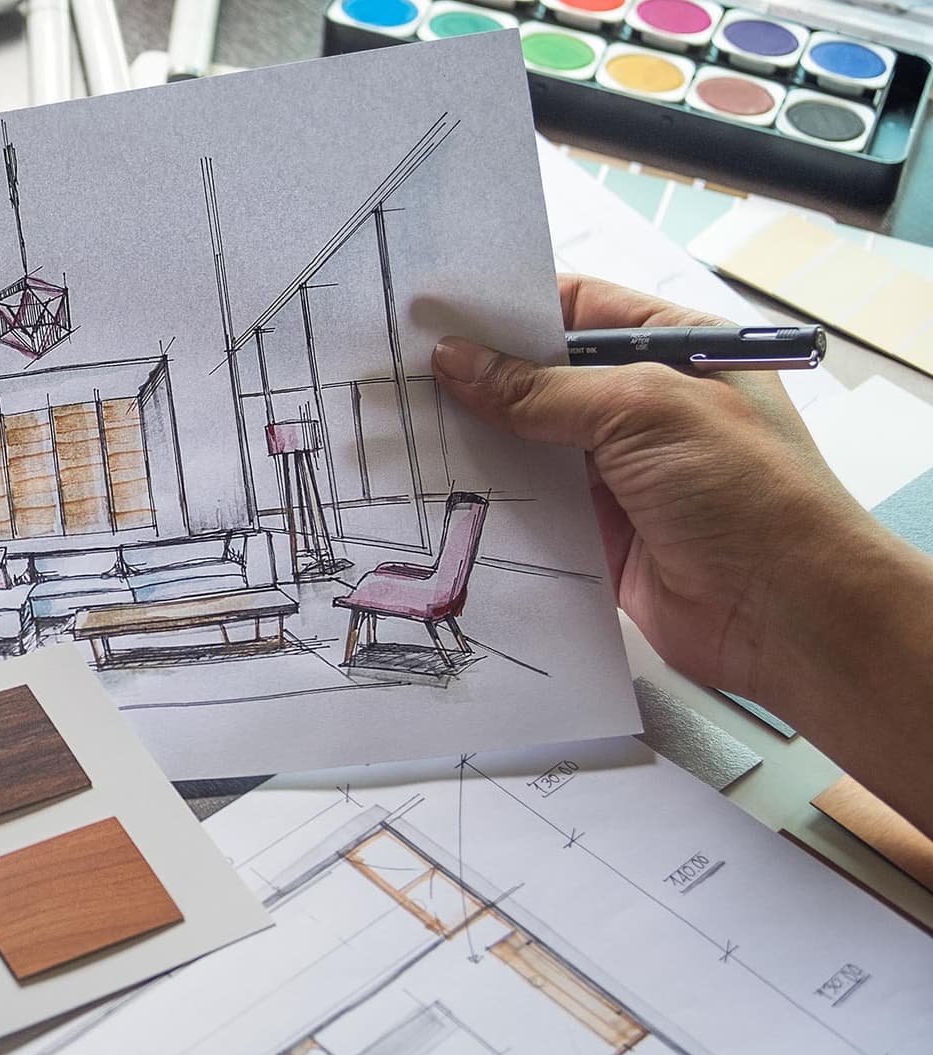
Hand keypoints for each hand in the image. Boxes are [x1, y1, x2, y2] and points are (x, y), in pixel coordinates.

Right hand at [431, 274, 867, 704]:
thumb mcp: (644, 411)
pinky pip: (530, 510)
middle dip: (475, 377)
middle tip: (396, 371)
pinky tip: (433, 493)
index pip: (575, 308)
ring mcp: (620, 473)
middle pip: (541, 378)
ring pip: (526, 445)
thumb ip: (543, 389)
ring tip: (397, 427)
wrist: (789, 615)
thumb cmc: (748, 493)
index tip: (433, 314)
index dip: (505, 309)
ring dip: (472, 442)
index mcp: (674, 349)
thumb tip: (456, 363)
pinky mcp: (598, 535)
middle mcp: (644, 406)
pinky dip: (488, 502)